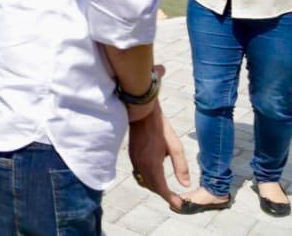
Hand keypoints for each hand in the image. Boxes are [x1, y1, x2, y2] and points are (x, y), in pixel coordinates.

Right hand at [127, 67, 189, 209]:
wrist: (142, 113)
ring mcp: (135, 161)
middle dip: (164, 194)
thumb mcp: (175, 147)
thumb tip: (186, 184)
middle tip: (176, 198)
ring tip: (167, 189)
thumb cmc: (161, 128)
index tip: (179, 204)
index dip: (170, 199)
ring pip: (144, 182)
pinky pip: (139, 174)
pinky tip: (156, 176)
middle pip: (152, 187)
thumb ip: (181, 167)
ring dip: (155, 188)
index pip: (161, 189)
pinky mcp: (132, 156)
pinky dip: (148, 180)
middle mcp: (141, 165)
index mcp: (153, 164)